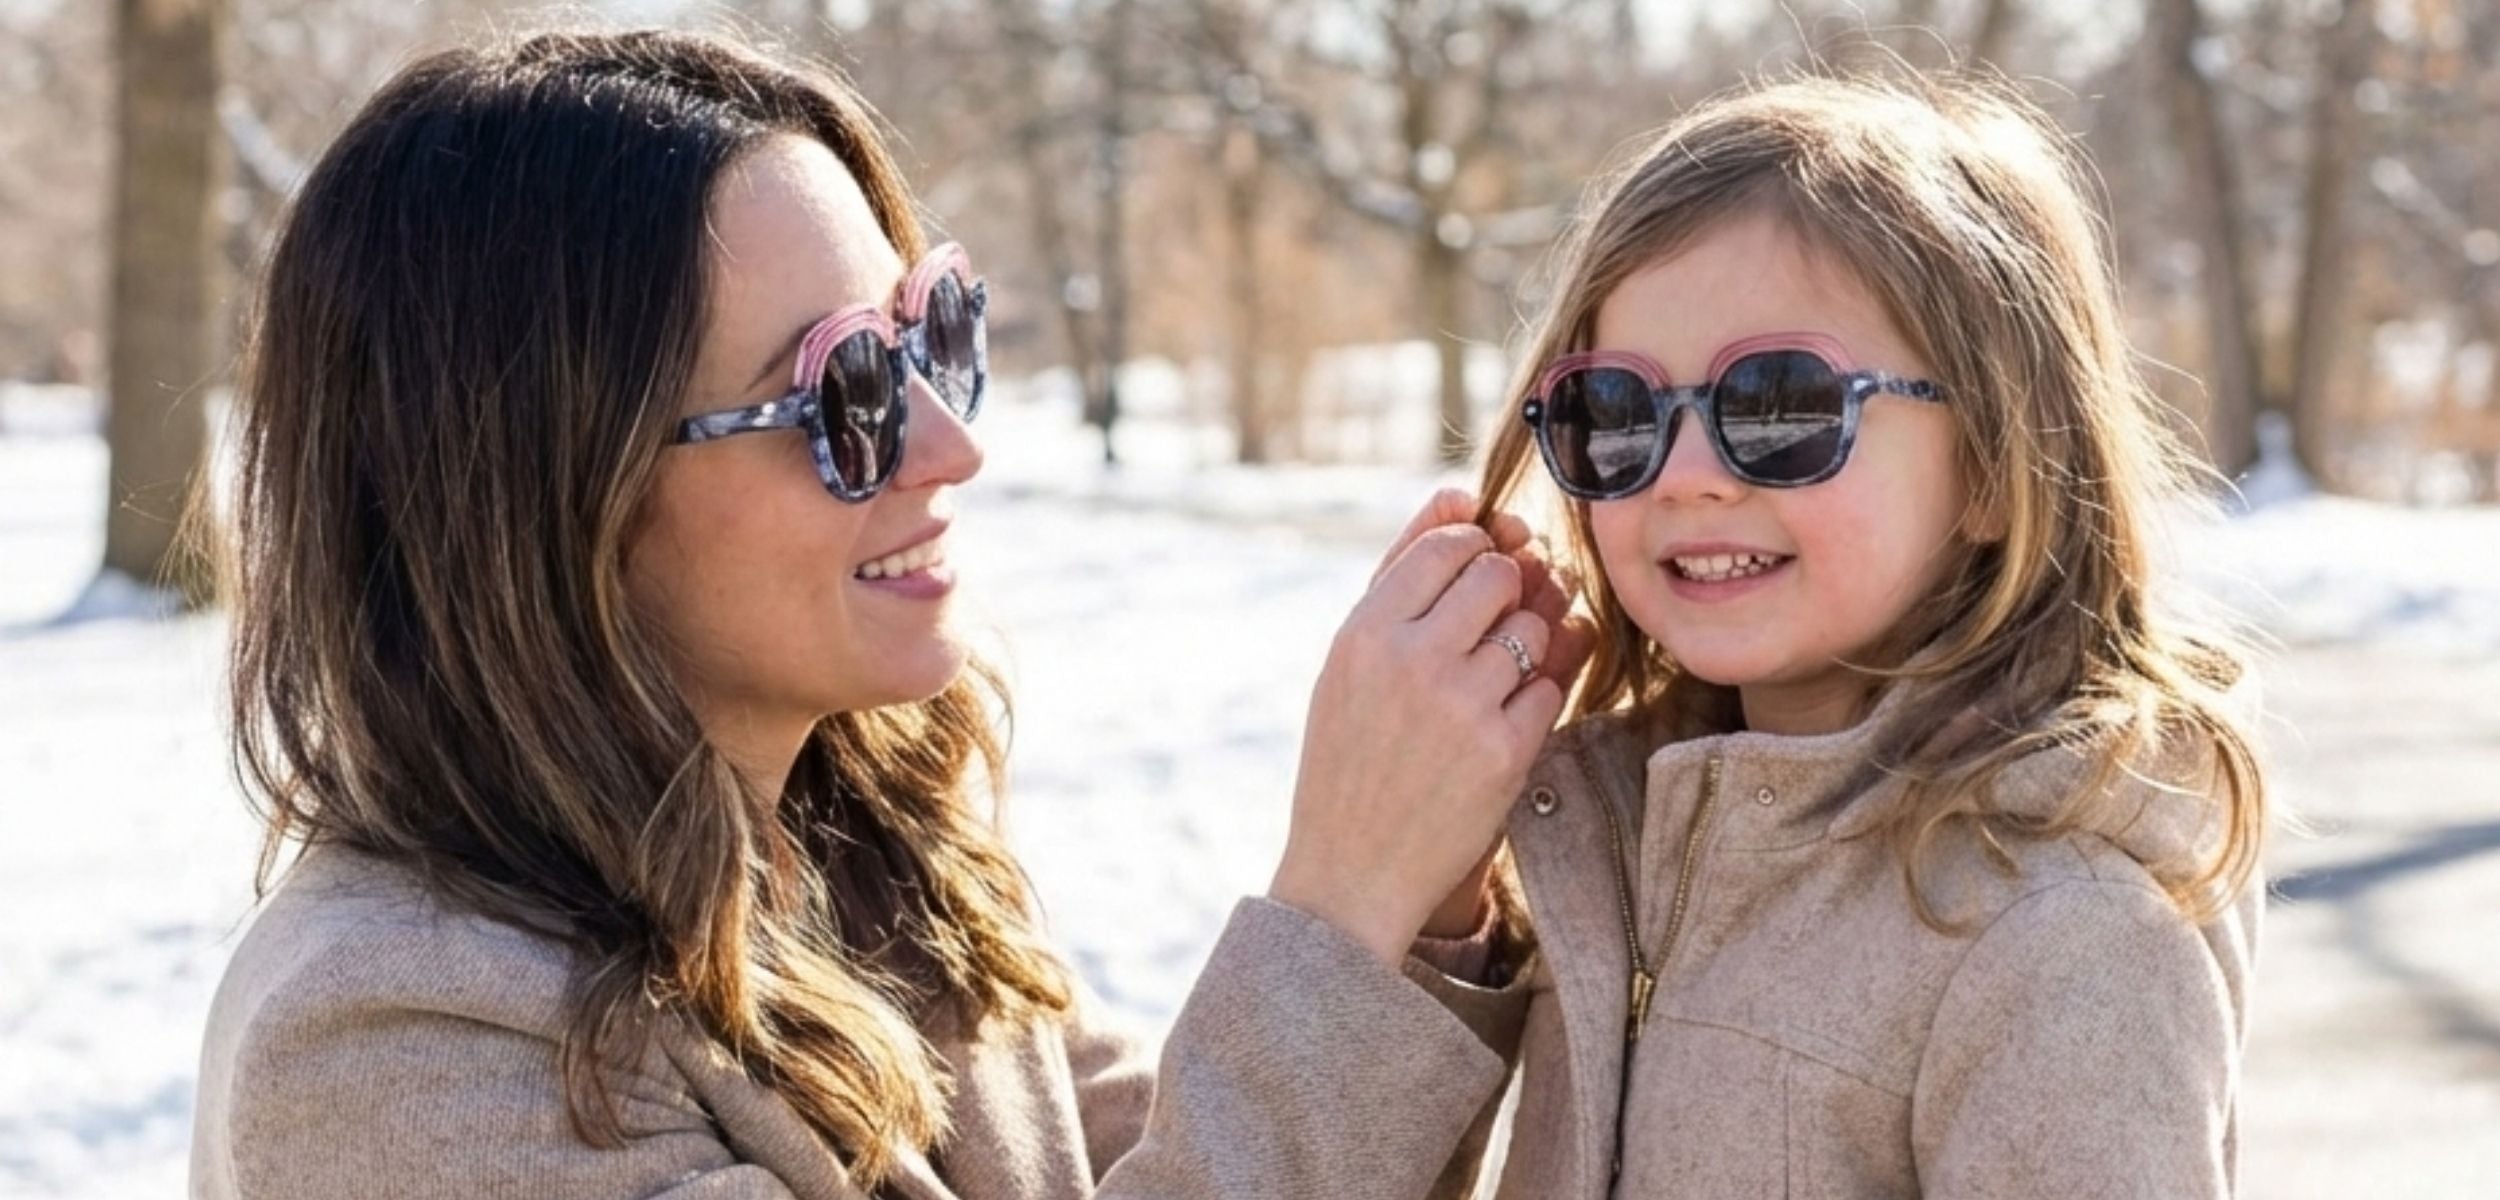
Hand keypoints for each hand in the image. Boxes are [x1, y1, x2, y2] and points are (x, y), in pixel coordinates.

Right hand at [1268, 489, 1584, 965]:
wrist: (1351, 871)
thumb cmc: (1350, 755)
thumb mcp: (1350, 662)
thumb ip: (1402, 577)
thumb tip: (1462, 494)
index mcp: (1365, 630)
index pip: (1450, 542)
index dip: (1472, 553)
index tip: (1469, 581)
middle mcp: (1410, 658)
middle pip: (1500, 574)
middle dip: (1503, 597)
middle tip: (1481, 637)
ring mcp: (1460, 704)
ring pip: (1533, 628)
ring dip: (1523, 650)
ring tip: (1484, 688)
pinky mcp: (1504, 750)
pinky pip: (1548, 689)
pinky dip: (1532, 704)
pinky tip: (1497, 729)